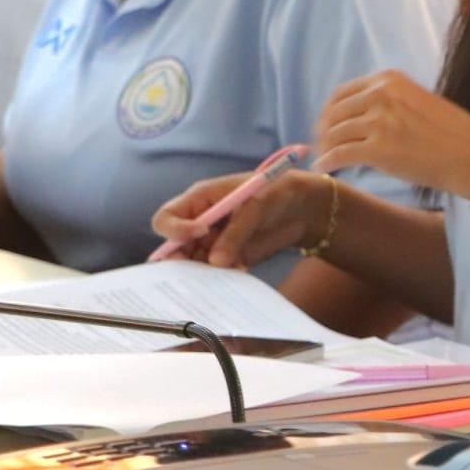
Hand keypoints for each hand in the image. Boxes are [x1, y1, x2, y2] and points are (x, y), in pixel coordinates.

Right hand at [150, 171, 331, 269]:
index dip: (174, 230)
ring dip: (207, 273)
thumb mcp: (256, 206)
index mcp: (198, 200)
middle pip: (174, 248)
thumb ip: (235, 232)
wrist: (303, 207)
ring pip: (194, 265)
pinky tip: (243, 269)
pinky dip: (224, 276)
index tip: (199, 234)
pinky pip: (216, 274)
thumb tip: (215, 263)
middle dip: (183, 261)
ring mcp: (213, 243)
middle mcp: (199, 224)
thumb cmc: (276, 192)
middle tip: (203, 268)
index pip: (166, 218)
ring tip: (232, 267)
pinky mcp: (229, 258)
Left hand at [314, 71, 469, 198]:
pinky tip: (324, 169)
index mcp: (389, 80)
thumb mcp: (419, 101)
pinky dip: (328, 163)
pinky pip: (340, 155)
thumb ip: (390, 103)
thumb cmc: (454, 133)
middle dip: (323, 132)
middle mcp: (380, 95)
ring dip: (325, 148)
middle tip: (321, 146)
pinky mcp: (378, 149)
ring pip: (334, 134)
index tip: (326, 126)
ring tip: (324, 159)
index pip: (342, 93)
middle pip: (334, 113)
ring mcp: (378, 122)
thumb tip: (361, 118)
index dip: (329, 112)